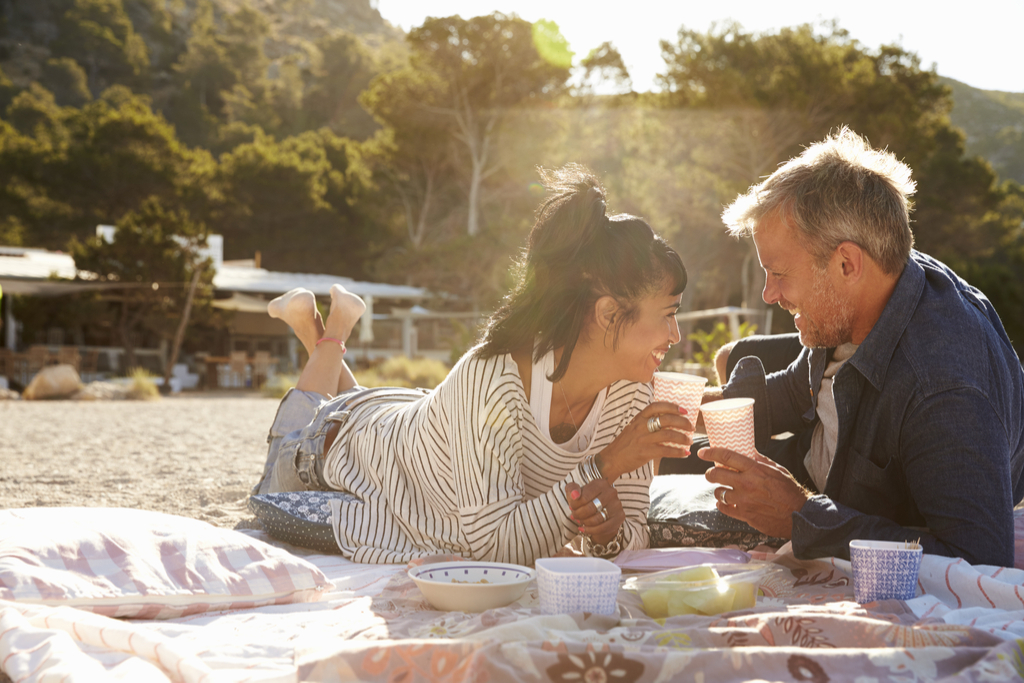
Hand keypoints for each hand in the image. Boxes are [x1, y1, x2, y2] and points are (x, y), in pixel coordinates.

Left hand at [565, 480, 622, 545]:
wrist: (600, 510)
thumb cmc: (586, 499)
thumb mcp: (576, 491)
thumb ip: (572, 489)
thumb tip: (575, 495)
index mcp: (600, 483)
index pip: (583, 497)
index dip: (574, 505)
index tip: (572, 507)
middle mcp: (611, 492)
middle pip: (590, 509)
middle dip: (579, 514)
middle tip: (575, 516)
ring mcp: (617, 505)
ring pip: (596, 519)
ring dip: (584, 522)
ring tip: (580, 521)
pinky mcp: (620, 517)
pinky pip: (603, 528)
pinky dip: (591, 530)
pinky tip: (584, 529)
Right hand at [596, 401, 693, 480]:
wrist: (612, 459)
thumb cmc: (625, 444)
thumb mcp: (634, 428)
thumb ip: (648, 423)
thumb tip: (670, 422)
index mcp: (638, 418)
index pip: (656, 406)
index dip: (672, 406)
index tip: (683, 410)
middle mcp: (641, 427)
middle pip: (666, 420)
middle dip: (682, 423)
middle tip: (691, 427)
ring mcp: (643, 439)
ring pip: (668, 435)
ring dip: (683, 438)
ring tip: (689, 441)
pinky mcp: (645, 452)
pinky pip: (666, 450)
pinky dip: (678, 452)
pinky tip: (685, 453)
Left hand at [698, 446, 812, 538]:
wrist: (799, 515)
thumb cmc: (789, 490)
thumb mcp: (777, 470)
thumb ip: (760, 461)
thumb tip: (748, 451)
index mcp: (755, 470)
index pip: (727, 457)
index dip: (711, 453)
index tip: (702, 453)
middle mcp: (747, 484)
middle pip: (716, 475)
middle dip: (710, 473)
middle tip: (711, 474)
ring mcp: (744, 501)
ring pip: (718, 493)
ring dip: (719, 490)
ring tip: (724, 490)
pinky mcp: (745, 515)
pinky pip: (724, 508)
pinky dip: (722, 505)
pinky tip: (725, 503)